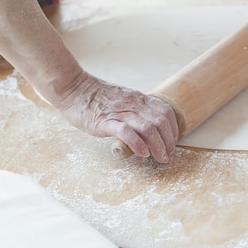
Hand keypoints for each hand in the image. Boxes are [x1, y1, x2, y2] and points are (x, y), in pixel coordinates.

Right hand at [56, 72, 178, 162]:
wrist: (73, 88)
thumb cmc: (97, 98)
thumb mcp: (123, 100)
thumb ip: (137, 111)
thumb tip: (150, 130)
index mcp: (139, 98)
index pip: (165, 112)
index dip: (173, 129)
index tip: (172, 143)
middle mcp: (133, 104)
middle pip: (161, 122)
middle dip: (169, 142)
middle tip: (169, 156)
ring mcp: (120, 112)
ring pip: (148, 128)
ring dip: (158, 146)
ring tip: (161, 158)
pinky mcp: (105, 121)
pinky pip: (127, 132)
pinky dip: (138, 144)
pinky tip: (142, 154)